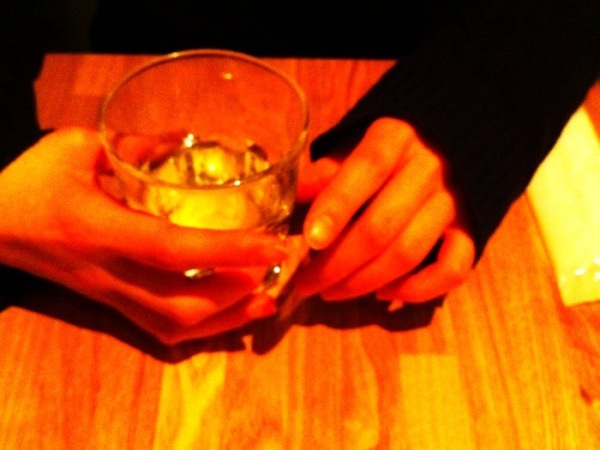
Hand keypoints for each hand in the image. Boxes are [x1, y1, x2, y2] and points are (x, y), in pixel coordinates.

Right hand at [0, 128, 286, 342]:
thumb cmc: (31, 182)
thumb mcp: (75, 147)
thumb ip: (133, 145)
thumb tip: (185, 140)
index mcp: (99, 229)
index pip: (172, 249)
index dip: (227, 250)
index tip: (273, 245)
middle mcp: (109, 274)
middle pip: (182, 305)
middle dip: (238, 292)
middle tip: (278, 267)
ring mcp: (112, 297)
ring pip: (176, 327)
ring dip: (228, 318)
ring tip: (269, 297)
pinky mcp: (114, 307)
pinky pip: (163, 330)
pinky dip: (206, 327)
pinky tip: (234, 311)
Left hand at [295, 117, 474, 303]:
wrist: (460, 137)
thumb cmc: (391, 147)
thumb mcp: (357, 143)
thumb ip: (328, 170)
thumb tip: (293, 197)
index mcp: (395, 138)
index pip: (367, 170)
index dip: (337, 206)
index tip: (310, 239)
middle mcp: (429, 169)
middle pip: (382, 226)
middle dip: (337, 264)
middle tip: (306, 284)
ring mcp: (454, 202)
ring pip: (408, 253)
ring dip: (364, 282)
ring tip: (331, 292)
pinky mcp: (472, 230)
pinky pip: (452, 269)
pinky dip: (417, 289)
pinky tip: (383, 293)